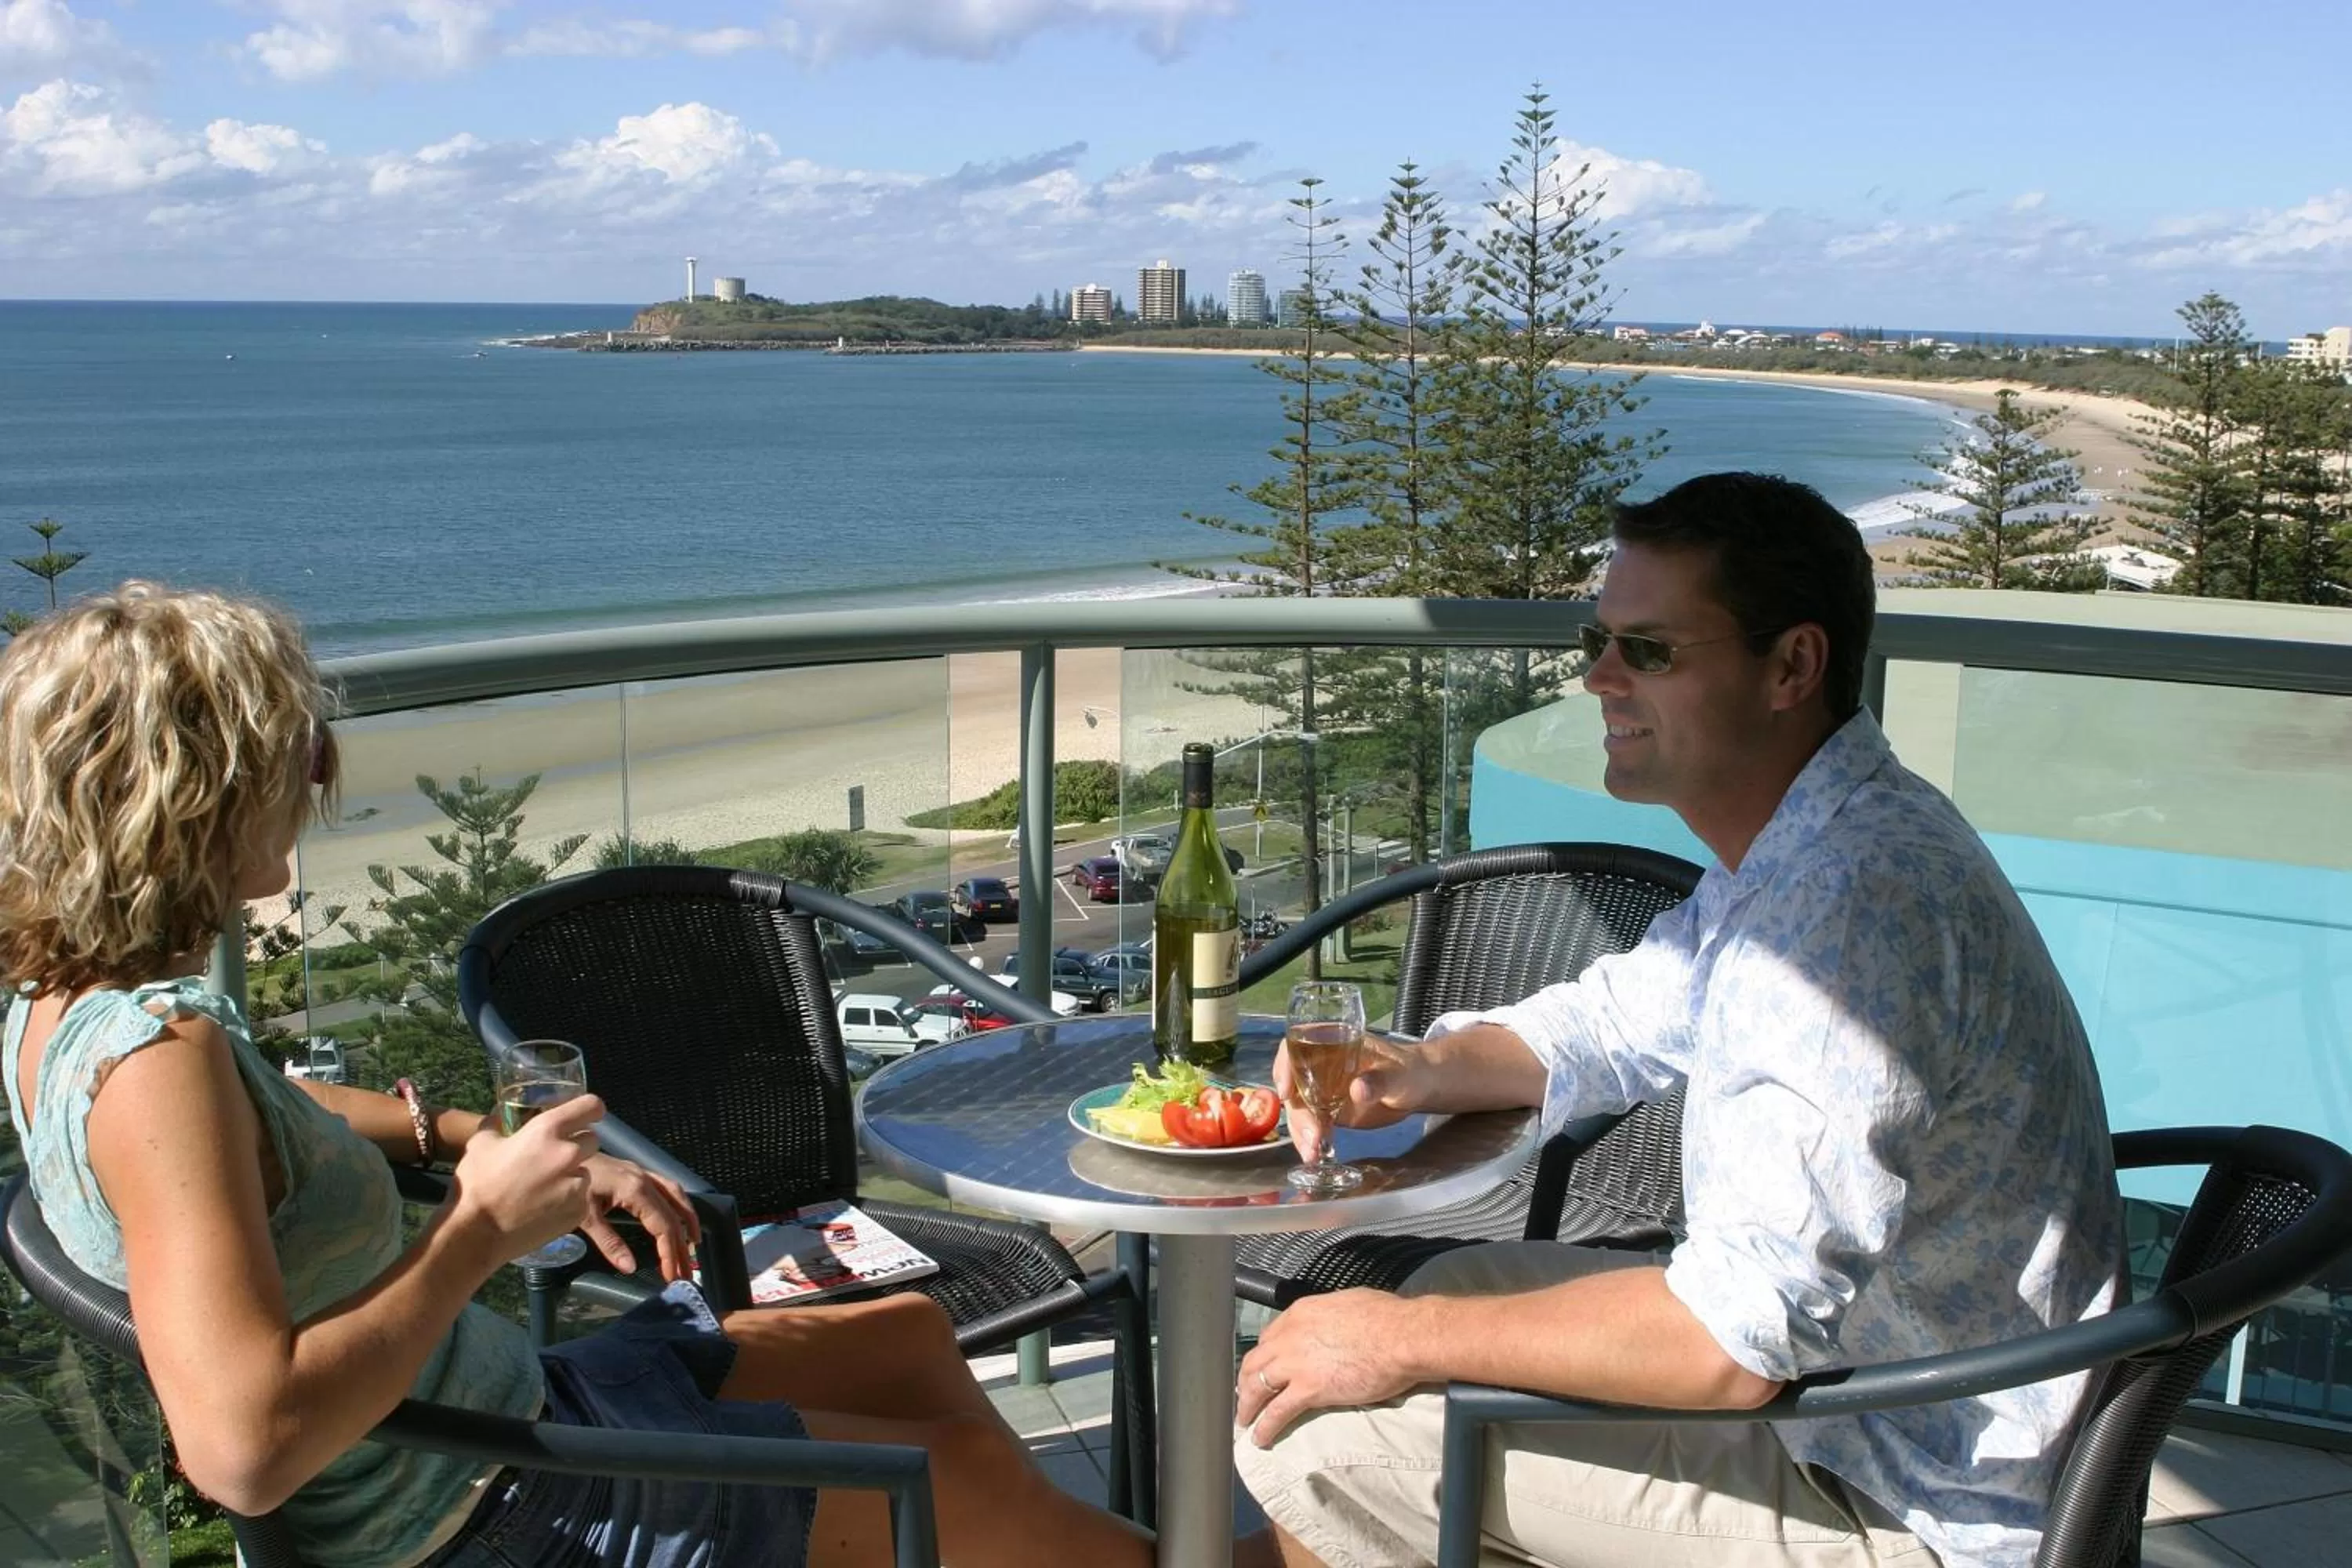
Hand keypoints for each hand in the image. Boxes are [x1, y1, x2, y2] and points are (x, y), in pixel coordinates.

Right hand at [443, 1093, 602, 1266]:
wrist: (477, 1233)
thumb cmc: (477, 1184)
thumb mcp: (480, 1144)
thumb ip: (496, 1125)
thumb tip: (499, 1116)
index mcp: (547, 1130)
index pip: (590, 1106)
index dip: (589, 1109)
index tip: (586, 1115)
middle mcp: (569, 1154)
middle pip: (591, 1140)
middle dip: (577, 1145)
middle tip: (553, 1158)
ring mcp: (576, 1185)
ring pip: (585, 1172)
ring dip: (571, 1176)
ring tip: (544, 1188)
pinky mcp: (578, 1211)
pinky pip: (580, 1199)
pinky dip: (568, 1201)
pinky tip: (545, 1207)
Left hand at [579, 1155, 701, 1280]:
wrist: (559, 1155)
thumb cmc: (568, 1184)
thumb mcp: (585, 1217)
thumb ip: (609, 1243)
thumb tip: (630, 1267)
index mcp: (634, 1190)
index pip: (662, 1225)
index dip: (669, 1251)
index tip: (671, 1274)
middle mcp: (644, 1179)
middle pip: (673, 1214)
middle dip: (681, 1245)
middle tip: (685, 1271)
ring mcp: (642, 1173)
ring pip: (676, 1195)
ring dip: (688, 1220)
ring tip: (693, 1244)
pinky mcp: (636, 1171)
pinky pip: (666, 1187)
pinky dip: (678, 1204)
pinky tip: (677, 1215)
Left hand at [1235, 1289, 1425, 1447]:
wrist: (1402, 1336)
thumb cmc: (1388, 1319)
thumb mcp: (1349, 1305)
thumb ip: (1330, 1318)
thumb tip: (1335, 1327)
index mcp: (1301, 1313)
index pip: (1269, 1337)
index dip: (1264, 1356)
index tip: (1264, 1368)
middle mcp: (1291, 1335)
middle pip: (1255, 1361)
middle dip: (1246, 1381)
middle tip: (1245, 1396)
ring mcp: (1296, 1363)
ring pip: (1257, 1386)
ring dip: (1248, 1406)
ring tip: (1245, 1420)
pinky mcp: (1308, 1389)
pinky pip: (1277, 1411)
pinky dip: (1266, 1426)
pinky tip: (1261, 1437)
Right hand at [1272, 1030, 1427, 1163]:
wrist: (1418, 1089)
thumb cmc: (1409, 1071)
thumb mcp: (1398, 1074)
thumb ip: (1380, 1081)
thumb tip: (1357, 1090)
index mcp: (1332, 1044)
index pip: (1295, 1047)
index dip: (1284, 1065)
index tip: (1286, 1090)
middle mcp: (1319, 1066)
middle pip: (1294, 1086)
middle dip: (1298, 1113)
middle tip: (1312, 1137)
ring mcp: (1322, 1091)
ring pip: (1298, 1110)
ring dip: (1301, 1132)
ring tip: (1312, 1153)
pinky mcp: (1327, 1112)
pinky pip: (1310, 1125)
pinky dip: (1309, 1141)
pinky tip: (1315, 1155)